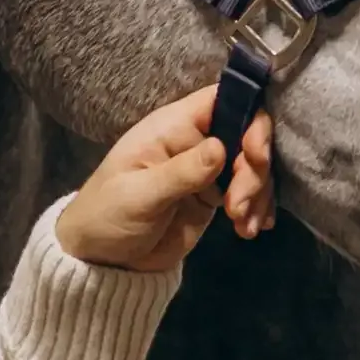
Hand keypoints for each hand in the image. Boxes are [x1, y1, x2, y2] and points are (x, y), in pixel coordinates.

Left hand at [55, 88, 276, 272]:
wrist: (102, 259)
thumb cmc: (108, 216)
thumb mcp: (140, 195)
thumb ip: (181, 173)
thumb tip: (220, 148)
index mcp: (172, 127)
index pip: (222, 100)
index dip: (249, 117)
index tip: (255, 154)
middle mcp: (194, 142)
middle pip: (246, 135)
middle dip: (254, 170)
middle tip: (238, 206)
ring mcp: (207, 170)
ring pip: (252, 166)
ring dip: (257, 194)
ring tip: (243, 226)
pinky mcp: (213, 196)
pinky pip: (248, 194)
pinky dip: (256, 210)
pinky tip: (249, 230)